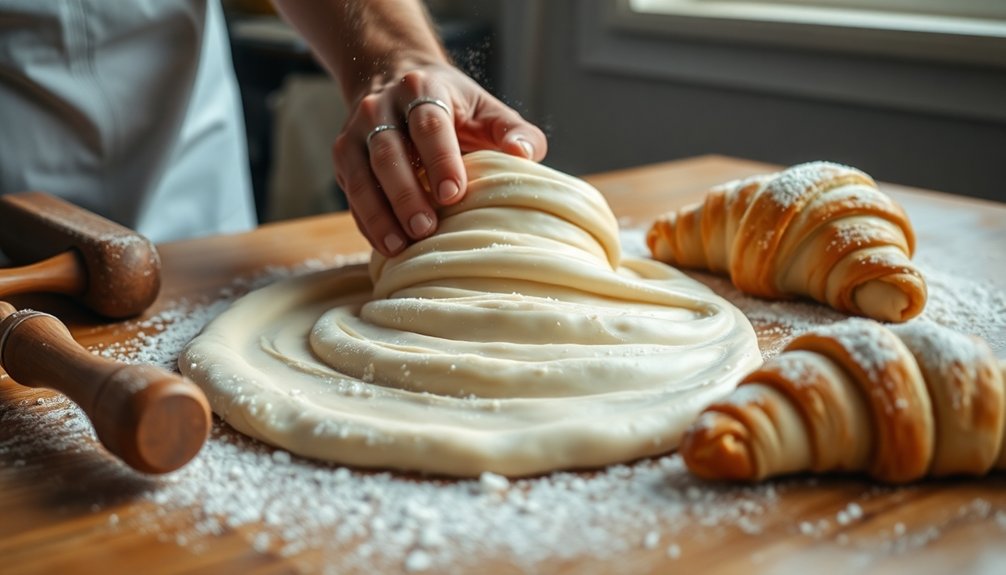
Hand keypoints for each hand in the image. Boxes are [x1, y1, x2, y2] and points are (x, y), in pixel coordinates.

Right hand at [333, 63, 547, 256]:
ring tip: (400, 247)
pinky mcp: (343, 158)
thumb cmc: (453, 107)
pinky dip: (367, 223)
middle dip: (405, 194)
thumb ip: (513, 130)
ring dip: (379, 214)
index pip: (429, 125)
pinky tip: (386, 247)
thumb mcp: (486, 109)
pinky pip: (351, 194)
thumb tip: (523, 154)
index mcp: (422, 89)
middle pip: (388, 153)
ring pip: (361, 176)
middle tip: (425, 229)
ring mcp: (355, 133)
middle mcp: (381, 107)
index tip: (454, 195)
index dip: (441, 160)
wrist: (394, 79)